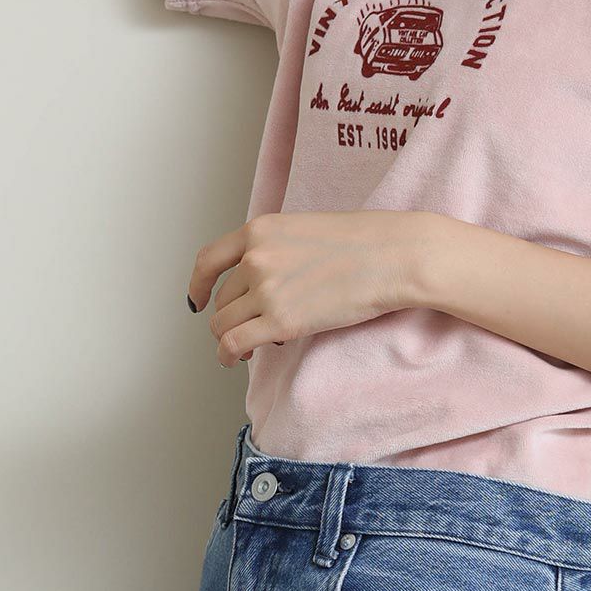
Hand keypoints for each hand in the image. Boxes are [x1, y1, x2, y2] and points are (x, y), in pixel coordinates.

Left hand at [188, 211, 432, 365]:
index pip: (209, 260)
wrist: (393, 256)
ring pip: (224, 324)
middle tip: (249, 327)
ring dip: (232, 337)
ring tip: (249, 346)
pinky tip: (235, 360)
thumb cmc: (365, 242)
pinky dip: (227, 356)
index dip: (198, 284)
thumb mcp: (306, 229)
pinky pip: (234, 344)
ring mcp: (265, 290)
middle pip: (222, 298)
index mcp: (260, 230)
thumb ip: (278, 249)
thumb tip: (265, 279)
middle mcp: (255, 258)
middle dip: (231, 315)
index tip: (197, 298)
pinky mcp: (280, 321)